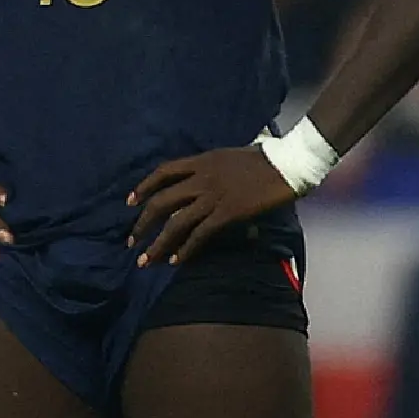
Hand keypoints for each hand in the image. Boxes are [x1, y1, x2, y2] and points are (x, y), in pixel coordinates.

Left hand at [126, 147, 294, 266]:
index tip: (130, 202)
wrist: (288, 164)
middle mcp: (202, 178)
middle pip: (162, 201)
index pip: (163, 172)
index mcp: (202, 161)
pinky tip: (176, 261)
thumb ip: (212, 169)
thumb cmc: (265, 159)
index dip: (143, 187)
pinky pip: (199, 234)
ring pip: (176, 223)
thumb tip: (201, 183)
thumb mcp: (230, 156)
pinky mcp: (227, 212)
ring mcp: (213, 196)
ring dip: (158, 243)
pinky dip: (185, 249)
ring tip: (146, 261)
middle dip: (143, 223)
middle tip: (132, 241)